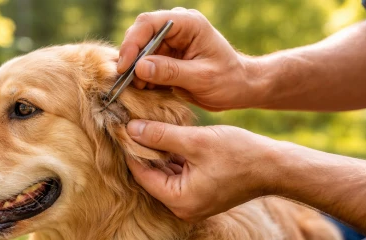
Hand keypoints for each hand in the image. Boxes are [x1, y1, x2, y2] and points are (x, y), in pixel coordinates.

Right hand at [117, 8, 253, 110]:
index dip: (132, 43)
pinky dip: (142, 77)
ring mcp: (170, 41)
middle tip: (128, 82)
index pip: (149, 23)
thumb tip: (139, 67)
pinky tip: (148, 90)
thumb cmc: (228, 80)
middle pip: (140, 35)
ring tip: (141, 89)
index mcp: (188, 23)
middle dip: (131, 58)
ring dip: (135, 70)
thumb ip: (170, 71)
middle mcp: (176, 27)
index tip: (126, 67)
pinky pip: (146, 63)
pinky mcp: (167, 56)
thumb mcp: (201, 78)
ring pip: (140, 51)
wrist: (239, 88)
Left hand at [124, 119, 275, 221]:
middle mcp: (183, 208)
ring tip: (145, 126)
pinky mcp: (202, 194)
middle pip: (152, 176)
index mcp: (179, 201)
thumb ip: (161, 136)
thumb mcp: (196, 141)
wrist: (275, 167)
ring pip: (165, 174)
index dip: (131, 148)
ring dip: (157, 153)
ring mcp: (193, 203)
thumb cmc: (239, 155)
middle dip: (143, 150)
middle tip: (130, 124)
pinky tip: (167, 136)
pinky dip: (173, 158)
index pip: (142, 174)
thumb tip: (130, 129)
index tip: (121, 126)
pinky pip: (179, 175)